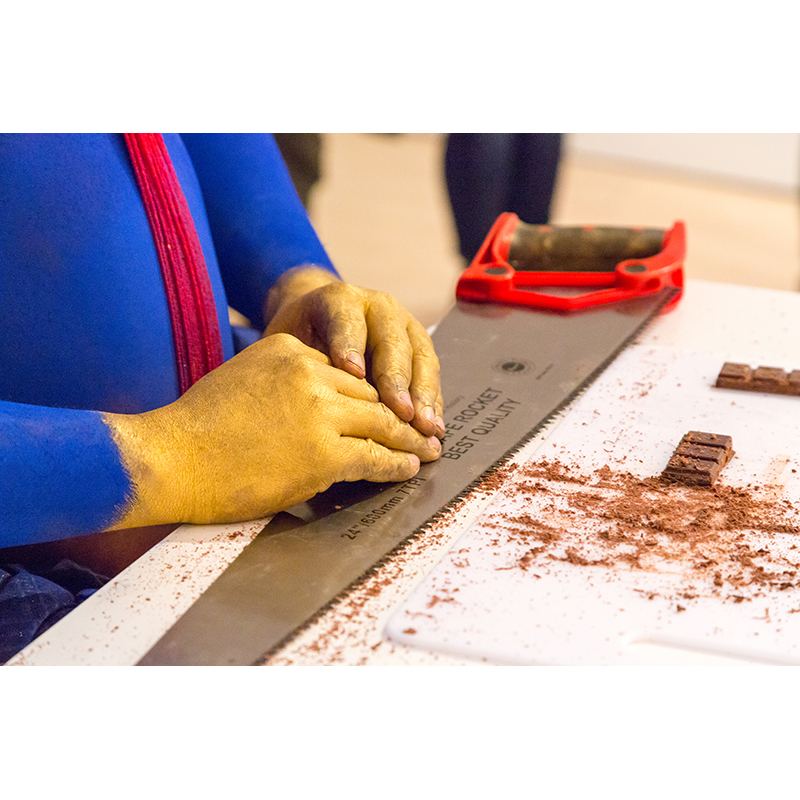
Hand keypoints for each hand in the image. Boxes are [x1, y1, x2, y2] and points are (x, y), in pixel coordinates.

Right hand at [105, 334, 441, 525]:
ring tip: (427, 449)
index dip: (373, 394)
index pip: (347, 374)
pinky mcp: (323, 453)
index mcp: (290, 352)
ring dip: (409, 440)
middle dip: (400, 414)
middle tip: (424, 428)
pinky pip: (374, 456)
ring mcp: (319, 413)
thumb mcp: (243, 379)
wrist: (168, 457)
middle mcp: (310, 375)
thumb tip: (315, 404)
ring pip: (381, 423)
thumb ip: (283, 382)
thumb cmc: (195, 427)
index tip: (391, 406)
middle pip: (371, 396)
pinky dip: (396, 464)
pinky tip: (409, 468)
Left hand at [264, 266, 444, 438]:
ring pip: (420, 358)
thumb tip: (305, 403)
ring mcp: (404, 324)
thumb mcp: (288, 343)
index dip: (350, 347)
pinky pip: (430, 373)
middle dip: (397, 379)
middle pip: (391, 342)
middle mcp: (378, 306)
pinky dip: (433, 402)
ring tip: (424, 426)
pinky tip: (433, 427)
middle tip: (400, 411)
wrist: (318, 320)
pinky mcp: (419, 345)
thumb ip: (299, 364)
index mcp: (339, 299)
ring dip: (423, 395)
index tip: (354, 374)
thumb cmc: (300, 339)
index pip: (346, 321)